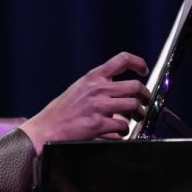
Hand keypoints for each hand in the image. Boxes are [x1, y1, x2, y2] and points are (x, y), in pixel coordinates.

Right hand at [19, 52, 149, 152]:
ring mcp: (99, 106)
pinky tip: (119, 132)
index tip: (143, 70)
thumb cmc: (61, 112)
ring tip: (136, 118)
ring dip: (139, 113)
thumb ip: (97, 86)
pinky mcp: (99, 123)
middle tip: (145, 102)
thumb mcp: (78, 89)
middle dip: (145, 96)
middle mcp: (97, 88)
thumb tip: (118, 90)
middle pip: (135, 86)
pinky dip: (125, 130)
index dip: (138, 63)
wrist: (46, 129)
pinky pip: (123, 126)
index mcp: (92, 77)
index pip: (122, 60)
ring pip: (134, 105)